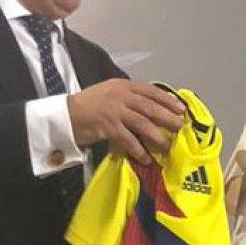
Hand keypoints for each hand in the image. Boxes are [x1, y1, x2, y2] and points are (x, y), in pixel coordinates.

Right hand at [68, 79, 185, 164]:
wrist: (64, 115)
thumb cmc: (87, 105)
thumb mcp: (109, 94)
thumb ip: (127, 97)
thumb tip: (150, 109)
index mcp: (122, 85)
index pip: (150, 91)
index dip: (167, 100)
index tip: (181, 109)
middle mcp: (121, 95)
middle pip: (150, 107)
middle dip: (168, 118)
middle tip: (180, 127)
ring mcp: (115, 110)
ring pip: (143, 124)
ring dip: (157, 137)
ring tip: (166, 146)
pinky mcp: (108, 126)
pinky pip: (129, 140)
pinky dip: (139, 150)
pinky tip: (146, 158)